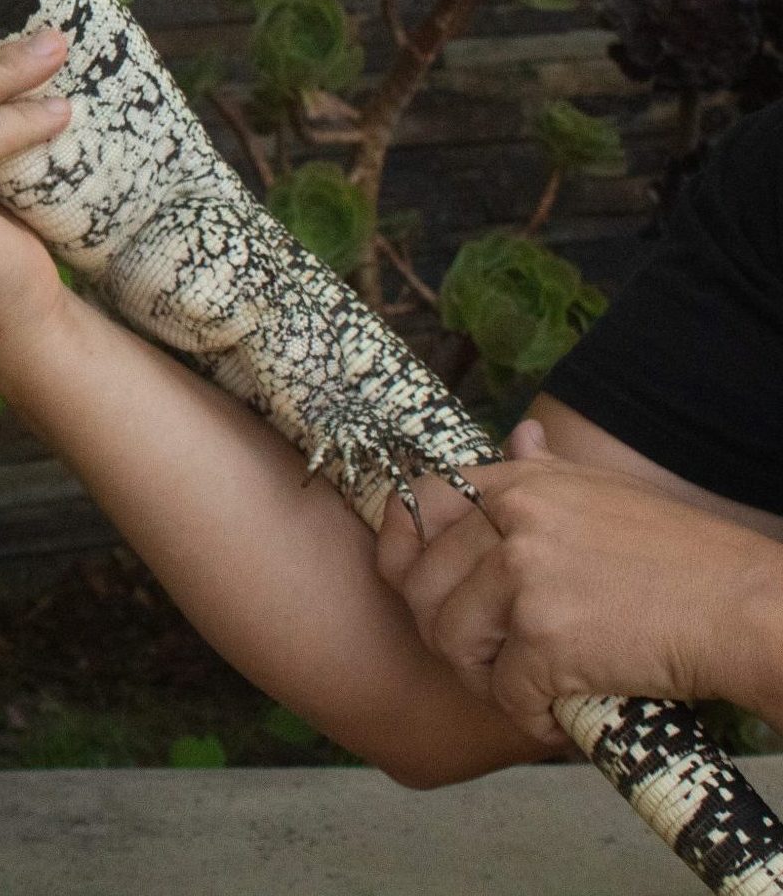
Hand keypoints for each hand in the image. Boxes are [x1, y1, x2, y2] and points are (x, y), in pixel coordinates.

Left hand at [376, 421, 782, 745]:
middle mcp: (512, 521)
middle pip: (422, 583)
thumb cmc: (681, 555)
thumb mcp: (604, 491)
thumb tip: (518, 436)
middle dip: (446, 631)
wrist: (746, 607)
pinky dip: (528, 715)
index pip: (422, 504)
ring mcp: (525, 577)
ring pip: (451, 640)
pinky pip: (502, 691)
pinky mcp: (547, 637)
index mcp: (519, 483)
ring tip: (523, 687)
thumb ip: (546, 470)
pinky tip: (558, 715)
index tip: (419, 583)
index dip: (405, 549)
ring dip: (482, 678)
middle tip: (488, 659)